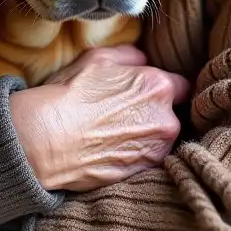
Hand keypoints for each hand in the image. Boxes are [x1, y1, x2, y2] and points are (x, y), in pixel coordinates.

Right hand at [9, 45, 189, 192]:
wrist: (49, 139)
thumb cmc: (71, 94)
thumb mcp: (99, 58)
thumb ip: (130, 56)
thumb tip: (142, 61)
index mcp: (159, 86)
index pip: (182, 86)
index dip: (164, 87)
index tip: (148, 92)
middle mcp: (166, 119)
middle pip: (171, 114)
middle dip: (154, 112)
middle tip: (125, 112)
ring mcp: (156, 150)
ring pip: (160, 138)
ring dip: (146, 135)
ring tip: (115, 132)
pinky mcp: (143, 174)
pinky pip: (148, 160)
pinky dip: (135, 155)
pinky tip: (112, 149)